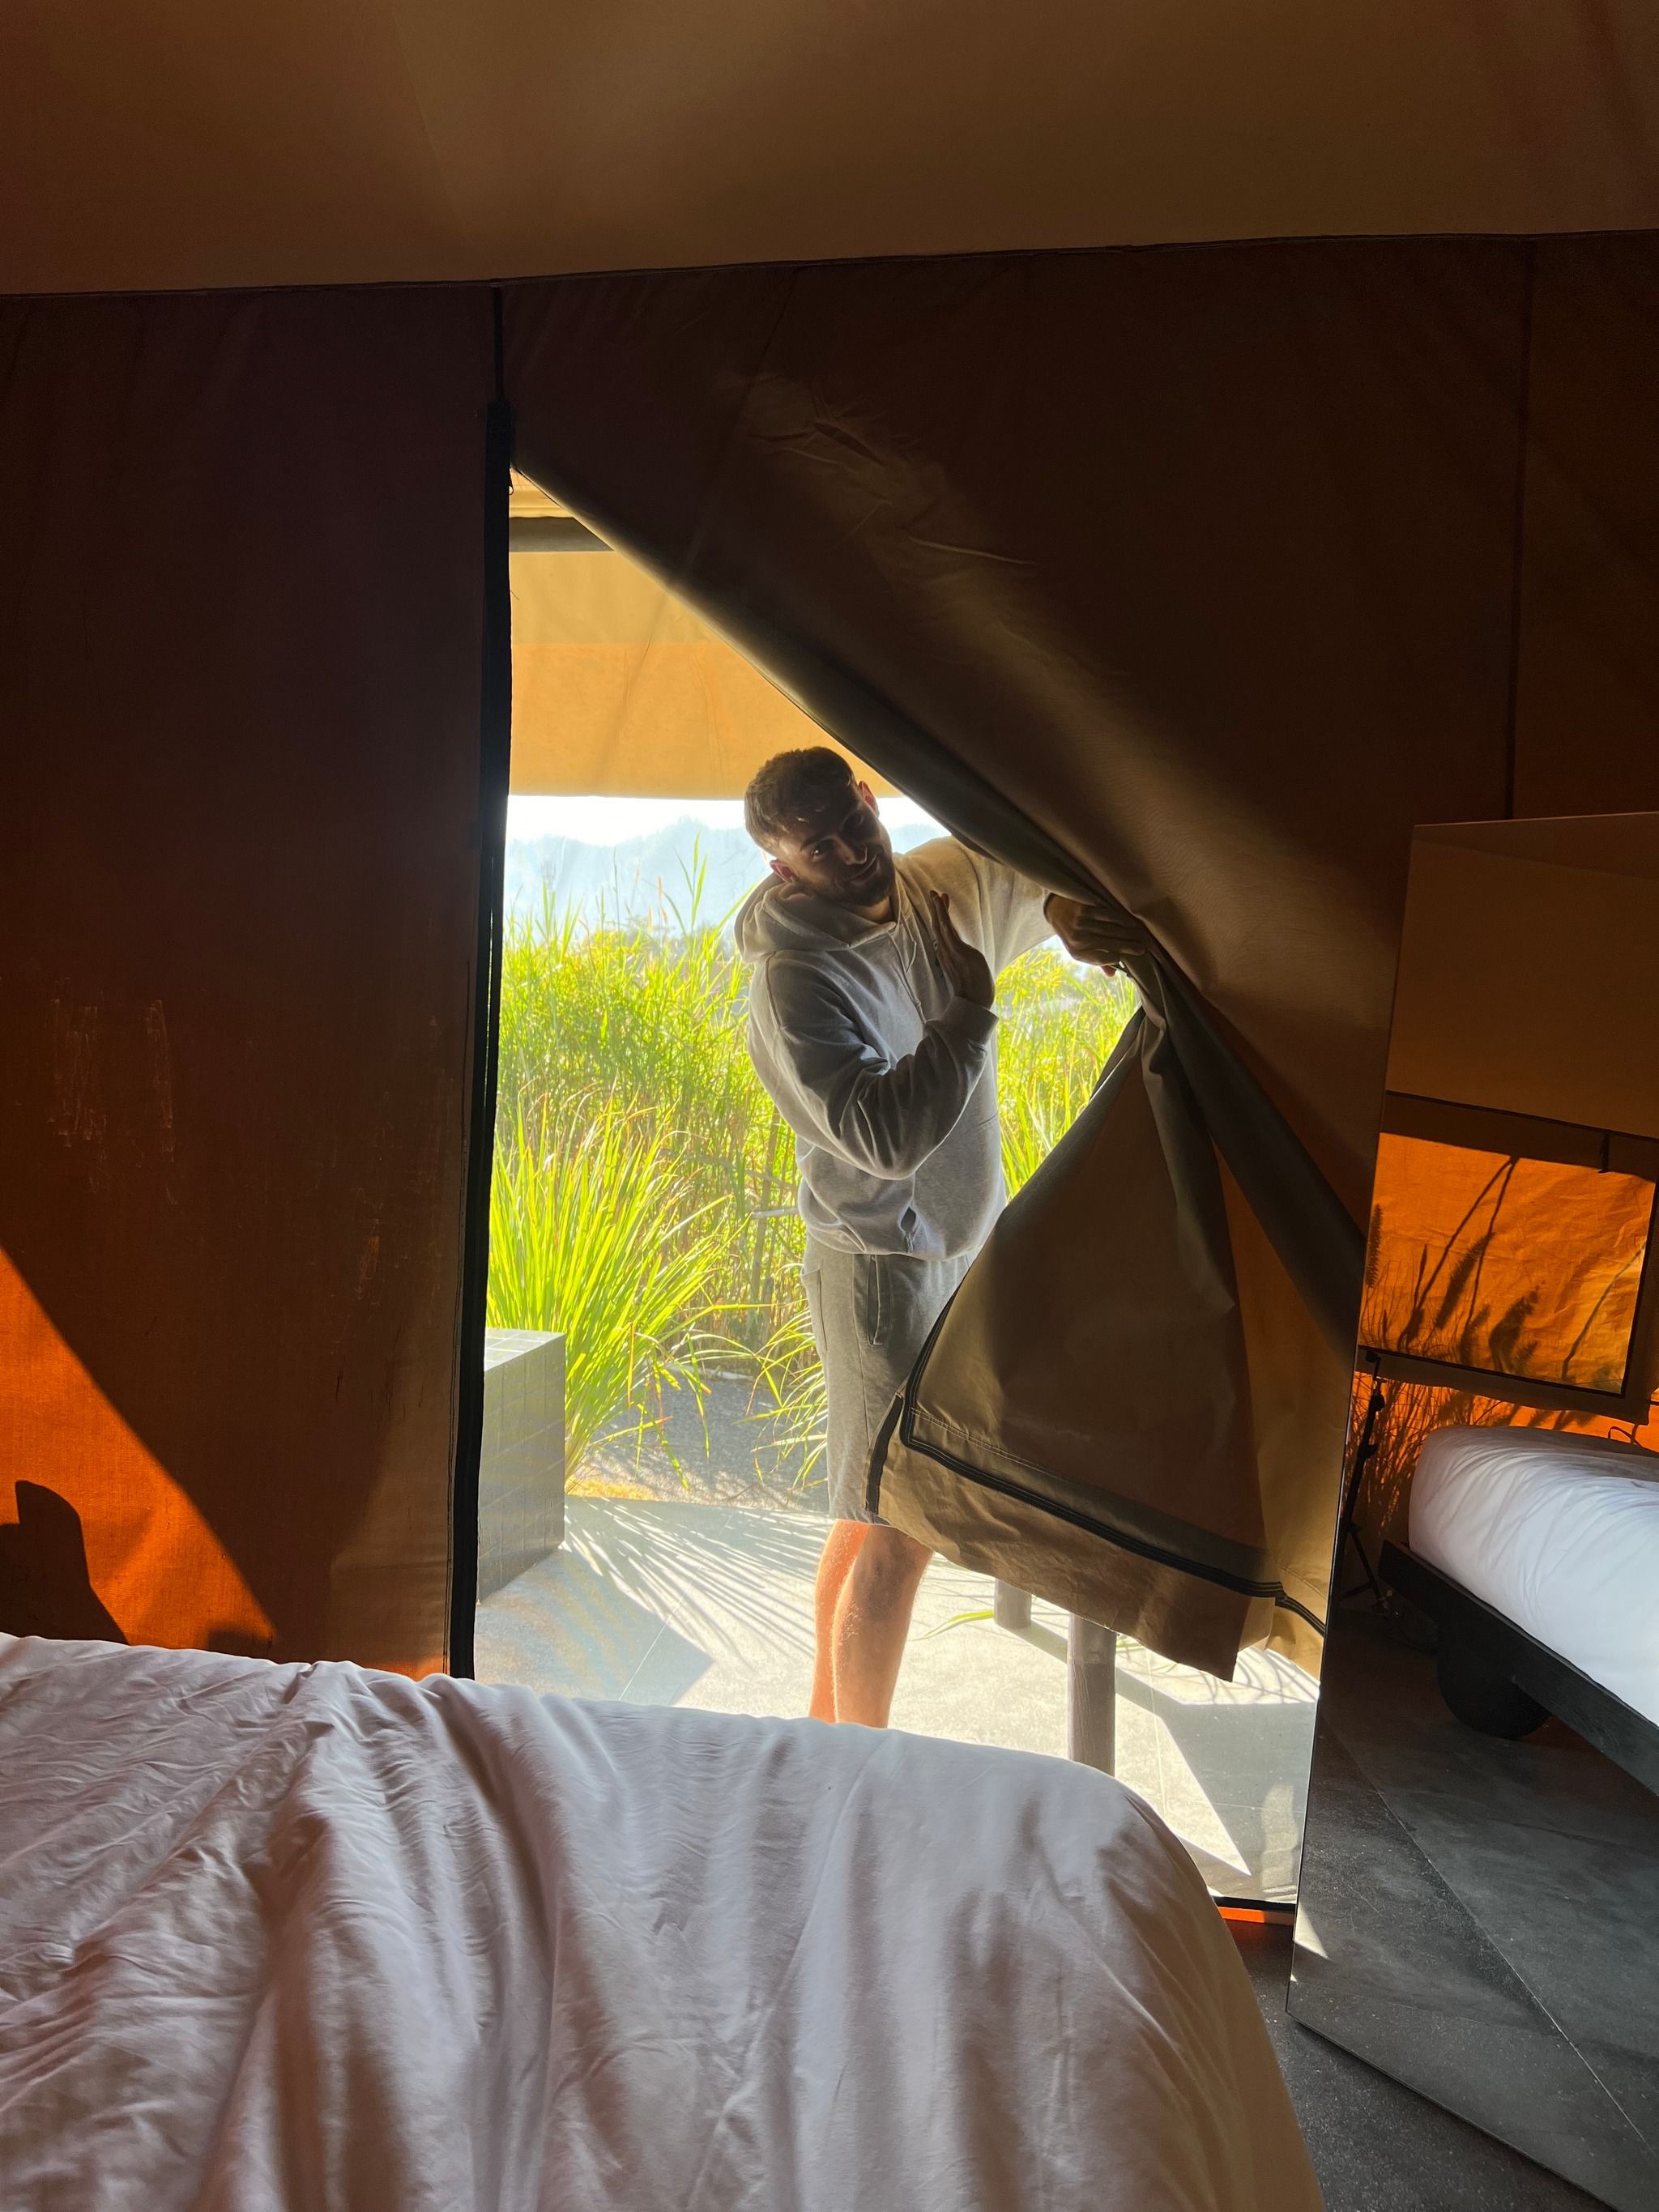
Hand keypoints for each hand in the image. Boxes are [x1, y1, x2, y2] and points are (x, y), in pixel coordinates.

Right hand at [929, 891, 994, 1009]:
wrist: (976, 1001)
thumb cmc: (975, 990)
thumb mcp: (970, 972)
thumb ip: (965, 965)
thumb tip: (966, 959)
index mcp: (949, 956)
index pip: (942, 932)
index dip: (940, 917)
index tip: (941, 903)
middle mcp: (947, 952)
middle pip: (938, 927)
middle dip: (935, 909)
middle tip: (932, 893)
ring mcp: (951, 951)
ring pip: (941, 926)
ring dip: (938, 909)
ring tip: (935, 894)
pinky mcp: (958, 951)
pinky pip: (948, 930)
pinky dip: (943, 917)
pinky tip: (942, 907)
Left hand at [1043, 894, 1144, 974]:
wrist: (1055, 910)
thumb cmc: (1071, 933)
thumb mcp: (1078, 950)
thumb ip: (1095, 960)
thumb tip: (1113, 974)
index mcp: (1077, 952)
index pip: (1101, 959)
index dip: (1116, 958)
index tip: (1131, 959)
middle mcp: (1078, 938)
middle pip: (1109, 943)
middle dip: (1129, 946)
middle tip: (1145, 948)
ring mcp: (1081, 923)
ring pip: (1111, 929)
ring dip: (1129, 933)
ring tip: (1142, 936)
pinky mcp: (1085, 909)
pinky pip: (1107, 915)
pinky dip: (1121, 919)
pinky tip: (1131, 922)